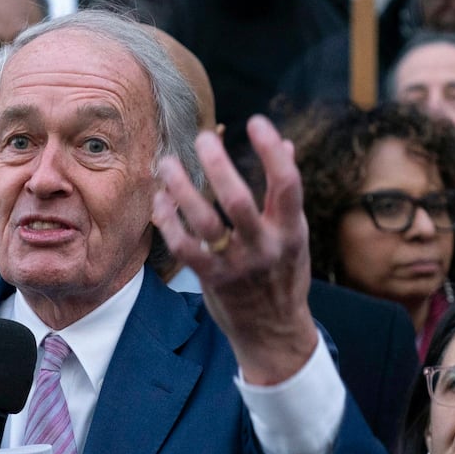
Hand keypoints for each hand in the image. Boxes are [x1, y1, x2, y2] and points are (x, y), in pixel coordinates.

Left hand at [153, 115, 317, 384]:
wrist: (274, 332)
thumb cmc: (282, 274)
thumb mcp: (293, 235)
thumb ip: (286, 193)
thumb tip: (286, 145)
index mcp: (291, 230)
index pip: (287, 183)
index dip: (272, 149)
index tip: (256, 122)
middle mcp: (265, 247)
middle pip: (238, 200)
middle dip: (218, 165)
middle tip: (202, 137)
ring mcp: (236, 265)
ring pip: (203, 222)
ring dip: (182, 189)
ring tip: (168, 164)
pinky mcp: (212, 279)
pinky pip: (183, 247)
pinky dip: (169, 221)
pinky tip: (161, 201)